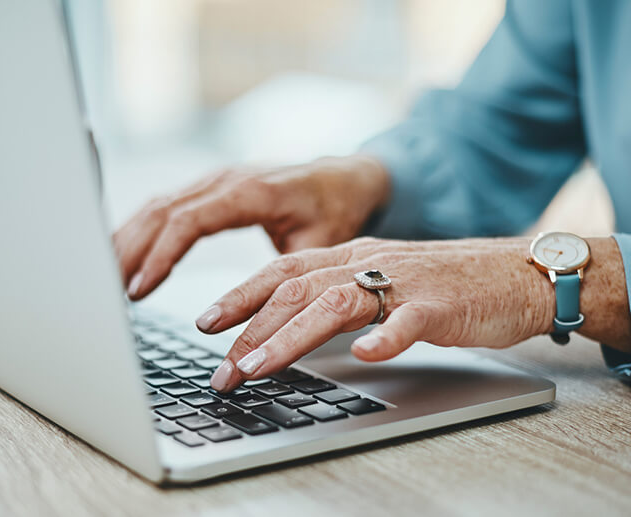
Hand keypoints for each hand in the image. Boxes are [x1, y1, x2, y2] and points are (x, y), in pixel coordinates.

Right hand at [113, 155, 389, 299]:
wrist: (343, 177)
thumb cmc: (334, 208)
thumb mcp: (321, 243)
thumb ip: (287, 272)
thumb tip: (258, 313)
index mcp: (251, 191)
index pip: (190, 219)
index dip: (161, 254)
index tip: (141, 288)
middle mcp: (226, 179)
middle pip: (162, 210)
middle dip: (130, 251)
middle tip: (108, 291)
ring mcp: (214, 180)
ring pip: (156, 206)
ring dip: (128, 241)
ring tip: (107, 280)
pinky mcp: (208, 187)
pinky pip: (164, 206)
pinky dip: (140, 231)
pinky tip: (123, 255)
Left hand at [204, 237, 558, 391]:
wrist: (517, 271)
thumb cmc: (444, 283)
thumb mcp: (379, 281)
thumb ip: (336, 297)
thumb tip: (284, 328)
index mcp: (350, 256)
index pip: (282, 271)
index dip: (240, 296)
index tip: (205, 323)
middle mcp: (368, 263)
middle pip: (295, 290)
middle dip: (249, 329)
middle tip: (221, 369)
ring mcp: (404, 282)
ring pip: (336, 304)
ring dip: (290, 338)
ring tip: (257, 368)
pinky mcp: (442, 305)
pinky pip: (410, 320)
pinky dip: (386, 338)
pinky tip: (367, 356)